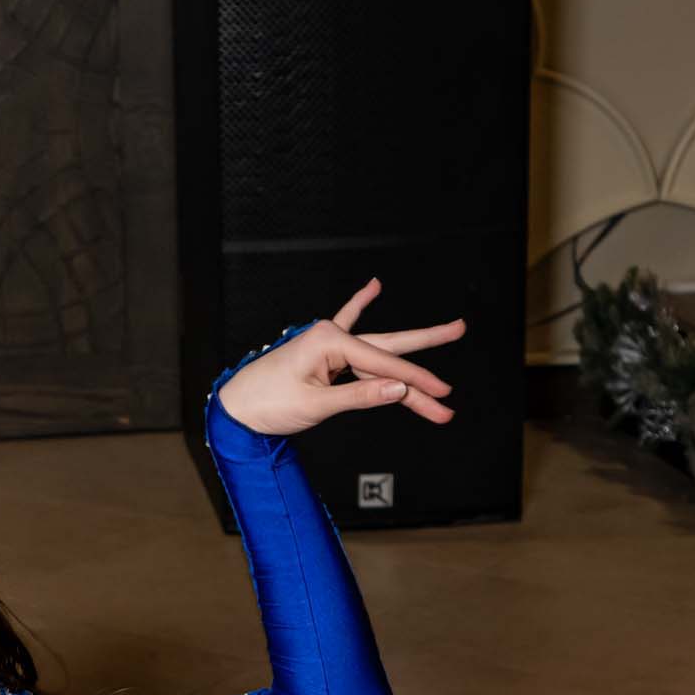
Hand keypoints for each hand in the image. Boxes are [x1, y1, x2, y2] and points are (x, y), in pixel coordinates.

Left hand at [216, 279, 463, 434]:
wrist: (235, 408)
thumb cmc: (267, 404)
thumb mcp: (315, 405)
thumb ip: (359, 396)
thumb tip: (398, 390)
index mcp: (329, 342)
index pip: (383, 363)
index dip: (416, 382)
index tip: (442, 395)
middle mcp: (331, 335)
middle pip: (388, 349)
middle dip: (424, 354)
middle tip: (459, 329)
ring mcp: (327, 342)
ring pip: (377, 356)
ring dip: (405, 371)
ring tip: (442, 364)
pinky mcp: (321, 350)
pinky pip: (347, 326)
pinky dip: (360, 305)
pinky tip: (373, 287)